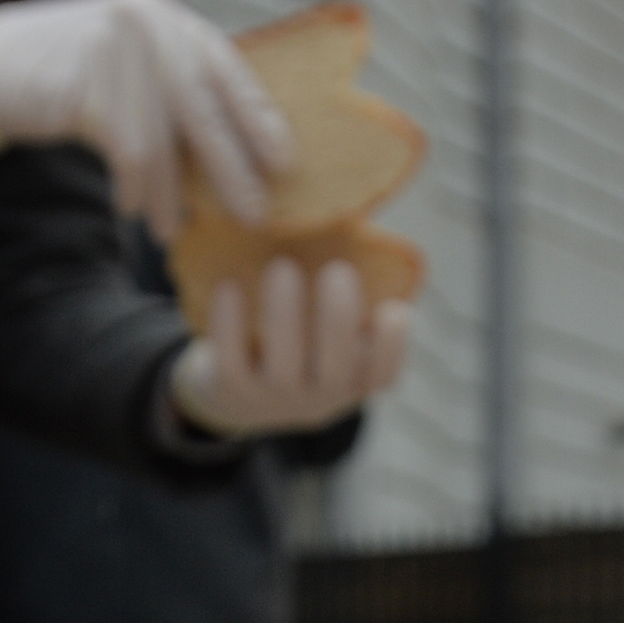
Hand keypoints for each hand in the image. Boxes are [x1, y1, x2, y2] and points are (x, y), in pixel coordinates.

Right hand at [0, 0, 289, 235]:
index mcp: (165, 17)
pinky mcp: (88, 81)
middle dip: (232, 166)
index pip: (228, 69)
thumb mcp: (124, 64)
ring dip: (172, 193)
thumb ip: (171, 87)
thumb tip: (233, 152)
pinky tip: (131, 207)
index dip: (259, 117)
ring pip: (164, 139)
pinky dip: (133, 187)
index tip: (285, 161)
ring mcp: (117, 48)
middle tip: (254, 211)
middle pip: (206, 108)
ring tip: (173, 228)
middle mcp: (148, 23)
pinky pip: (128, 151)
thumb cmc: (59, 75)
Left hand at [165, 256, 410, 437]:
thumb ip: (346, 295)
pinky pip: (231, 361)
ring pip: (283, 366)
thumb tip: (352, 223)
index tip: (394, 308)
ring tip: (282, 266)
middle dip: (338, 318)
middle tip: (337, 270)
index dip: (393, 346)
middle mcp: (320, 397)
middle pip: (335, 369)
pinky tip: (229, 285)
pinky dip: (230, 324)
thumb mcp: (328, 331)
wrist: (241, 393)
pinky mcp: (232, 391)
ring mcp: (275, 398)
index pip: (384, 375)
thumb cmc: (301, 341)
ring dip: (285, 315)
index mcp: (353, 380)